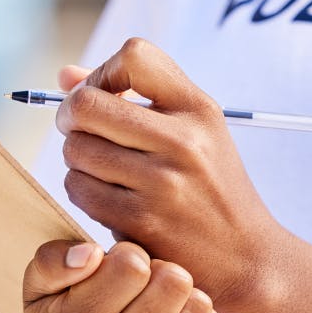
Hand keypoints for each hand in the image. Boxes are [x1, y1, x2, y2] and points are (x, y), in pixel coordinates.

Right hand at [22, 238, 230, 312]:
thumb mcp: (39, 287)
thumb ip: (53, 261)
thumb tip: (91, 255)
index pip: (131, 266)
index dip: (130, 254)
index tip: (119, 266)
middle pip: (174, 283)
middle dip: (162, 270)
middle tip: (144, 284)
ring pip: (200, 308)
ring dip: (184, 295)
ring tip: (159, 304)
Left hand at [55, 38, 284, 312]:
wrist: (247, 257)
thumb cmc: (212, 186)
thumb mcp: (194, 130)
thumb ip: (133, 94)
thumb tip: (63, 75)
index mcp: (198, 108)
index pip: (134, 55)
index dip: (104, 71)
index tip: (107, 95)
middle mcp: (183, 141)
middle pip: (86, 104)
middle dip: (72, 115)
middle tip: (82, 129)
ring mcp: (162, 183)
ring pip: (76, 148)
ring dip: (78, 156)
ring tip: (103, 167)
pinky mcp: (141, 222)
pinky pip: (79, 188)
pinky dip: (82, 188)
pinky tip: (107, 195)